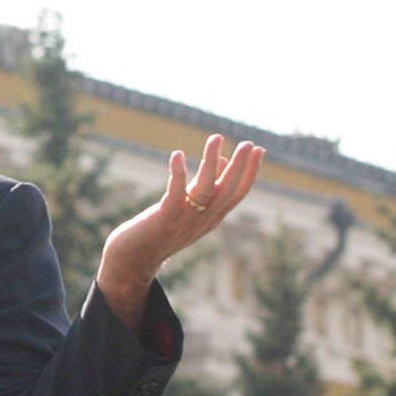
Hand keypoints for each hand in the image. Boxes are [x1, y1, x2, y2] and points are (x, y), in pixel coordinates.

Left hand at [94, 135, 263, 330]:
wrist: (136, 258)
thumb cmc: (162, 229)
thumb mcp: (191, 208)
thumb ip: (207, 187)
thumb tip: (222, 160)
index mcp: (212, 217)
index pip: (238, 193)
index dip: (250, 172)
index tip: (259, 150)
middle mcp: (203, 219)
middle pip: (227, 190)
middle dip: (240, 166)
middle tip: (249, 143)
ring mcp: (185, 219)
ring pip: (204, 188)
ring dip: (211, 162)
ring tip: (216, 138)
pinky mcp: (164, 217)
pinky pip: (175, 193)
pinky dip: (178, 174)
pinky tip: (178, 154)